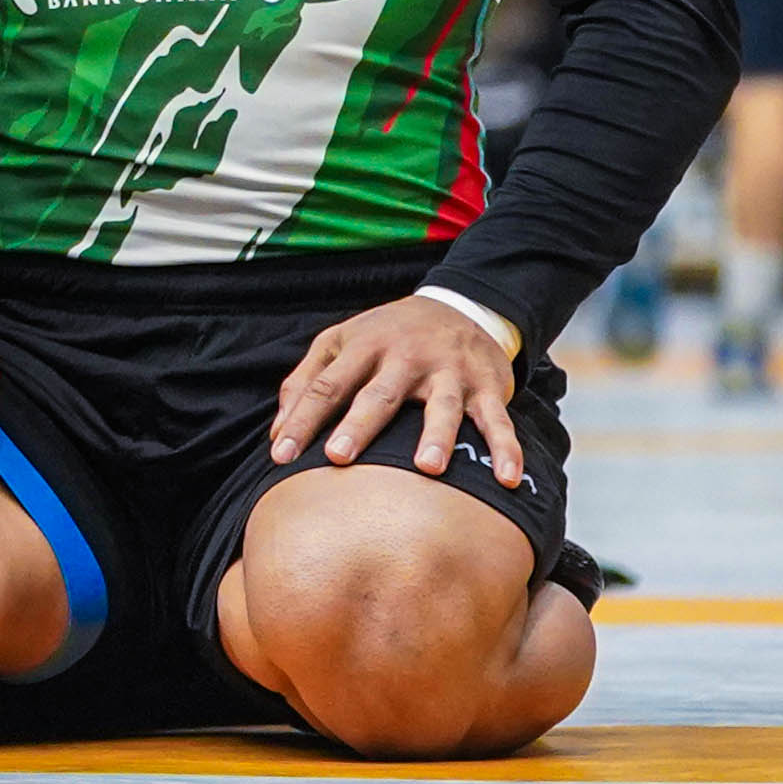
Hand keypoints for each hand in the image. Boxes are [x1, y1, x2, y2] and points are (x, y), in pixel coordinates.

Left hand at [269, 296, 528, 488]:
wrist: (459, 305)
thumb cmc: (386, 336)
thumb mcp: (340, 343)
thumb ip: (305, 382)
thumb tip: (276, 433)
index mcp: (363, 346)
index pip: (325, 386)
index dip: (301, 420)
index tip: (280, 455)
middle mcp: (404, 357)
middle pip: (379, 394)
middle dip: (359, 425)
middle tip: (338, 457)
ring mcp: (448, 371)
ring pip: (441, 405)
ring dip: (436, 436)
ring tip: (427, 468)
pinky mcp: (485, 385)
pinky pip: (496, 420)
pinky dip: (505, 448)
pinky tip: (506, 479)